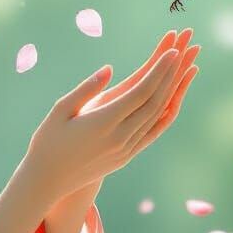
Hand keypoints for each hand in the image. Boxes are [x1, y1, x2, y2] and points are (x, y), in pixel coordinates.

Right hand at [23, 36, 191, 206]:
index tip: (173, 51)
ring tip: (185, 71)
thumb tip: (110, 69)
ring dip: (173, 91)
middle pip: (154, 102)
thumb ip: (86, 89)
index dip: (159, 70)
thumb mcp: (60, 111)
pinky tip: (174, 100)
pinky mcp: (126, 156)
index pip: (140, 92)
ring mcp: (126, 149)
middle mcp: (120, 137)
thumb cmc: (47, 142)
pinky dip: (165, 114)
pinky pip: (153, 132)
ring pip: (157, 116)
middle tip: (186, 52)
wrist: (47, 181)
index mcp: (102, 122)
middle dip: (172, 75)